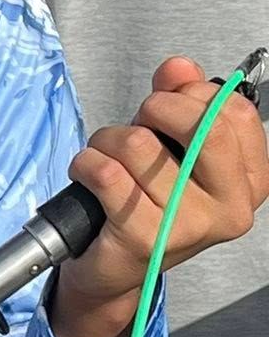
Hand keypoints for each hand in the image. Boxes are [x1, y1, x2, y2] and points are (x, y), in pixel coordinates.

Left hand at [52, 57, 268, 336]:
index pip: (235, 114)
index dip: (194, 94)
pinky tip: (89, 174)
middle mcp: (231, 208)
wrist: (113, 268)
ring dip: (108, 140)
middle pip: (204, 126)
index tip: (168, 102)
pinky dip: (87, 164)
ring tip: (106, 158)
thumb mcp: (172, 147)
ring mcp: (190, 227)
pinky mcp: (145, 238)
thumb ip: (181, 100)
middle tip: (137, 124)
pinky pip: (108, 174)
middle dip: (157, 109)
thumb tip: (179, 67)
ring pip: (141, 146)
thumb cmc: (147, 202)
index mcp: (249, 181)